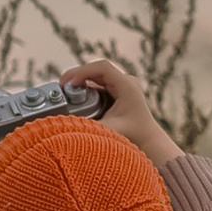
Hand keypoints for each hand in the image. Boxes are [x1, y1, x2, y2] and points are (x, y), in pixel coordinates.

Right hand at [68, 54, 180, 169]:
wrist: (149, 142)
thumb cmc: (133, 136)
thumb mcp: (109, 131)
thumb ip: (90, 127)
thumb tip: (66, 124)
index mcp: (126, 85)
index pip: (102, 67)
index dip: (83, 71)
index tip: (69, 84)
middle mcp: (126, 81)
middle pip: (97, 69)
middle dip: (78, 75)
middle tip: (62, 86)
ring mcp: (123, 86)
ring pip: (97, 75)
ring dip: (81, 80)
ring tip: (66, 89)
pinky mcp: (119, 92)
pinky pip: (99, 83)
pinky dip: (86, 87)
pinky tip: (76, 94)